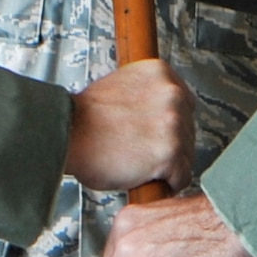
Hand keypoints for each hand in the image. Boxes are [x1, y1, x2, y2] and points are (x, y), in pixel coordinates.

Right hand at [66, 59, 195, 194]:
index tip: (153, 134)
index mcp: (161, 73)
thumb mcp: (123, 86)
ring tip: (139, 163)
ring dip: (167, 165)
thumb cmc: (86, 118)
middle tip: (141, 151)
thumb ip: (149, 94)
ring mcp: (173, 123)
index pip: (185, 104)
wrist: (67, 133)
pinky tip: (146, 177)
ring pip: (187, 156)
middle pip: (189, 131)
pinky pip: (181, 177)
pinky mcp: (170, 153)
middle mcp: (172, 93)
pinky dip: (166, 183)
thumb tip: (163, 111)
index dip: (168, 125)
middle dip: (169, 145)